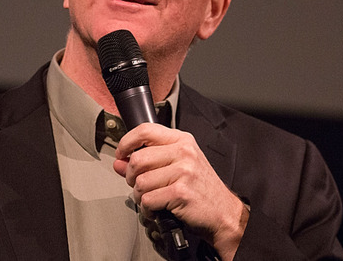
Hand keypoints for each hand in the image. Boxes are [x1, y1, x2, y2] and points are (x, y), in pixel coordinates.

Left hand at [113, 123, 247, 259]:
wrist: (224, 212)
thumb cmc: (201, 188)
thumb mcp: (177, 166)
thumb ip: (148, 161)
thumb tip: (119, 162)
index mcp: (182, 140)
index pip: (145, 130)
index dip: (126, 142)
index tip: (121, 154)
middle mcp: (184, 152)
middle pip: (138, 159)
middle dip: (131, 176)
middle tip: (138, 184)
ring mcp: (184, 172)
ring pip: (140, 181)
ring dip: (140, 195)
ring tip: (151, 198)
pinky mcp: (181, 192)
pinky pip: (148, 199)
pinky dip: (147, 208)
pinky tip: (157, 208)